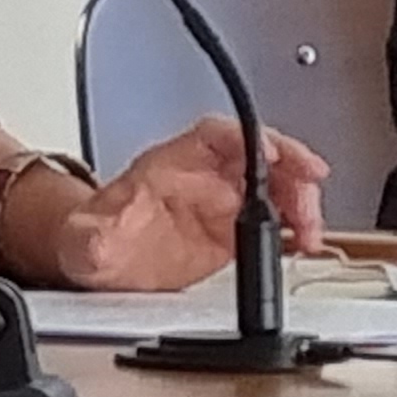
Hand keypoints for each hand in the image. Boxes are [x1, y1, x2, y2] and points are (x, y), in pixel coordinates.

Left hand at [42, 117, 332, 291]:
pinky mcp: (231, 232)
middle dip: (290, 172)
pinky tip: (303, 241)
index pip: (215, 135)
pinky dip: (294, 228)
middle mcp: (200, 177)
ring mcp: (219, 203)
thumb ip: (94, 236)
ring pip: (274, 185)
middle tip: (306, 203)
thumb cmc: (93, 235)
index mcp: (169, 165)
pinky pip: (274, 219)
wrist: (99, 261)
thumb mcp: (85, 238)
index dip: (248, 137)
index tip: (272, 152)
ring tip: (310, 231)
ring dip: (300, 202)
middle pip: (256, 156)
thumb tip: (100, 237)